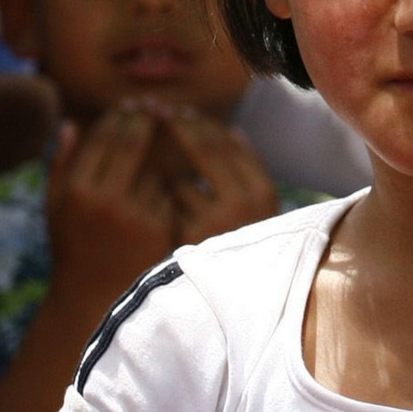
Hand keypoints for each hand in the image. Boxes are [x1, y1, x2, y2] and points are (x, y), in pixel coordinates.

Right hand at [45, 105, 178, 294]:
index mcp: (78, 190)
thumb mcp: (54, 207)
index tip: (131, 106)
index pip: (104, 139)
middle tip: (155, 107)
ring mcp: (136, 216)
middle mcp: (106, 201)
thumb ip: (60, 164)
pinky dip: (171, 185)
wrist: (95, 298)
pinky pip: (170, 194)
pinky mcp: (161, 230)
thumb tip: (71, 123)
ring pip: (156, 168)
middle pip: (133, 145)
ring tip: (169, 134)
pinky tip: (175, 176)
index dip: (120, 117)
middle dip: (146, 120)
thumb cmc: (72, 247)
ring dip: (163, 150)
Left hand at [162, 112, 280, 244]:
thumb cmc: (244, 250)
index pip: (230, 145)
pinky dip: (160, 196)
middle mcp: (245, 203)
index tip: (182, 112)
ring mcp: (217, 220)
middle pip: (207, 151)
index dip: (204, 125)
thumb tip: (233, 130)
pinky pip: (169, 204)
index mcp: (264, 193)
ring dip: (165, 167)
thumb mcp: (256, 211)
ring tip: (149, 155)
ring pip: (182, 176)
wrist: (233, 300)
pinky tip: (149, 193)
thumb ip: (246, 171)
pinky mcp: (192, 236)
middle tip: (158, 111)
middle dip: (181, 127)